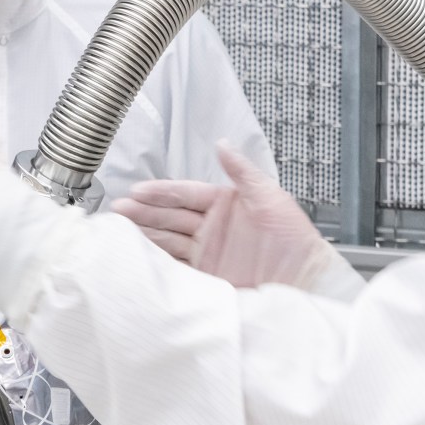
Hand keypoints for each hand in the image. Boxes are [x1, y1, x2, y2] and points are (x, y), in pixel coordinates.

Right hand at [115, 141, 341, 289]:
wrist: (304, 280)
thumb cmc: (295, 239)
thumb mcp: (271, 197)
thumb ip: (242, 171)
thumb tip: (222, 144)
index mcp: (224, 204)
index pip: (185, 193)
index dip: (161, 191)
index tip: (139, 190)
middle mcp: (212, 227)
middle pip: (170, 216)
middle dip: (143, 212)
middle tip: (119, 208)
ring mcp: (207, 252)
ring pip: (167, 240)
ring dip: (145, 234)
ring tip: (120, 230)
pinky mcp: (206, 276)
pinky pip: (176, 266)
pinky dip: (157, 261)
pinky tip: (140, 256)